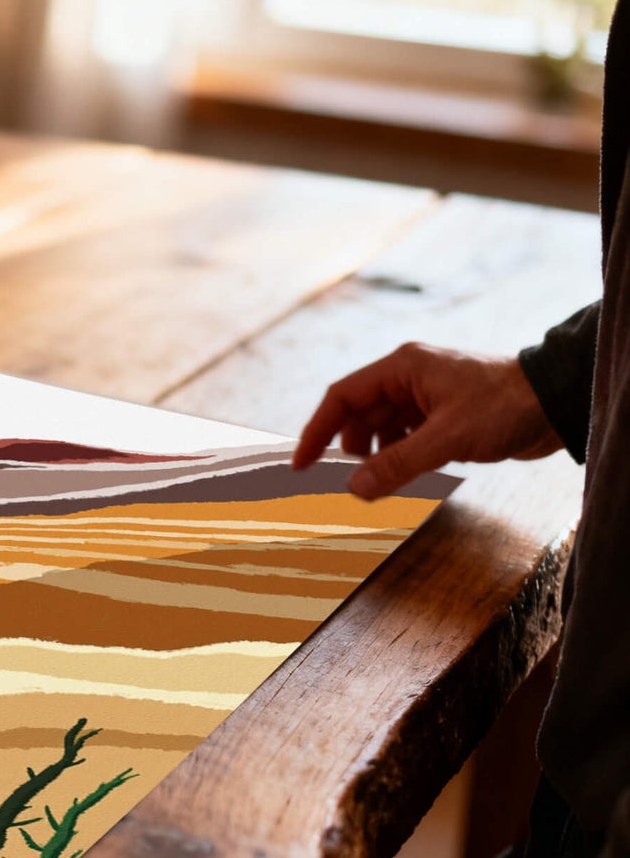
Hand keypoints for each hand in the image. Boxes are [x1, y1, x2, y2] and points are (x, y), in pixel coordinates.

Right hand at [293, 344, 560, 499]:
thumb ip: (397, 463)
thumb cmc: (506, 405)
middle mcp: (408, 378)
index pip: (342, 397)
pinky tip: (400, 476)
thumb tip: (354, 489)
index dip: (317, 431)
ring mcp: (425, 397)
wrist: (556, 403)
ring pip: (381, 429)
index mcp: (402, 368)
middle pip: (358, 415)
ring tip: (373, 483)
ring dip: (372, 456)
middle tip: (338, 483)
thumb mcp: (447, 438)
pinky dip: (395, 458)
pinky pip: (404, 438)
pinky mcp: (441, 416)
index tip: (302, 464)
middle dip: (346, 449)